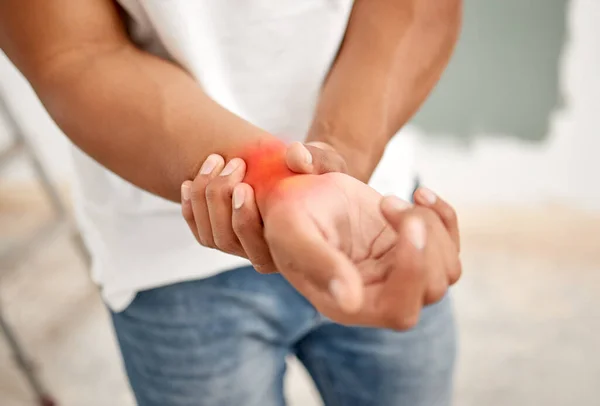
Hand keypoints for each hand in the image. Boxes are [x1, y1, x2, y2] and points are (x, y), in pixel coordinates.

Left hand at [180, 142, 346, 273]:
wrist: (306, 179)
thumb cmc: (319, 175)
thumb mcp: (327, 164)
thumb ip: (318, 160)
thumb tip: (296, 156)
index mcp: (291, 247)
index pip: (260, 246)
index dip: (246, 218)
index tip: (244, 185)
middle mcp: (265, 255)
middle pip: (228, 240)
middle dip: (222, 199)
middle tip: (233, 164)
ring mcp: (243, 249)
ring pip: (211, 237)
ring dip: (205, 198)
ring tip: (215, 161)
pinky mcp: (226, 238)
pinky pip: (200, 232)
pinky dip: (191, 209)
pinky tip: (190, 183)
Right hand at [261, 173, 461, 329]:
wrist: (298, 190)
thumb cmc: (288, 212)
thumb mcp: (293, 231)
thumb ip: (318, 263)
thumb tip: (351, 300)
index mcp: (346, 304)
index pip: (398, 310)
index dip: (412, 271)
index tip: (408, 222)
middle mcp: (376, 296)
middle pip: (431, 289)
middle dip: (424, 244)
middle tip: (387, 203)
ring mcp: (396, 273)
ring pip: (446, 269)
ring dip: (429, 226)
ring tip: (388, 201)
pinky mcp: (409, 250)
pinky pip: (449, 244)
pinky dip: (444, 215)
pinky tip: (420, 194)